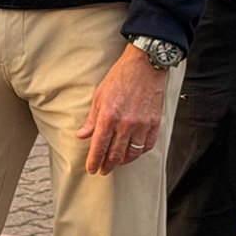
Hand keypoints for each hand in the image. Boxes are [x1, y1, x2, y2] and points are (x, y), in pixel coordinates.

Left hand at [76, 45, 168, 175]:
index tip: (91, 169)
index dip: (94, 161)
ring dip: (122, 161)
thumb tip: (81, 135)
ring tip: (116, 162)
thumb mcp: (99, 96)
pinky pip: (147, 146)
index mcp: (108, 116)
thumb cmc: (120, 77)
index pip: (99, 147)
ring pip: (132, 153)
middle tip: (103, 170)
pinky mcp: (154, 123)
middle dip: (107, 165)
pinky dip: (139, 152)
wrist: (145, 66)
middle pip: (115, 154)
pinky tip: (133, 152)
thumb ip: (91, 119)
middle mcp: (125, 123)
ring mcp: (142, 124)